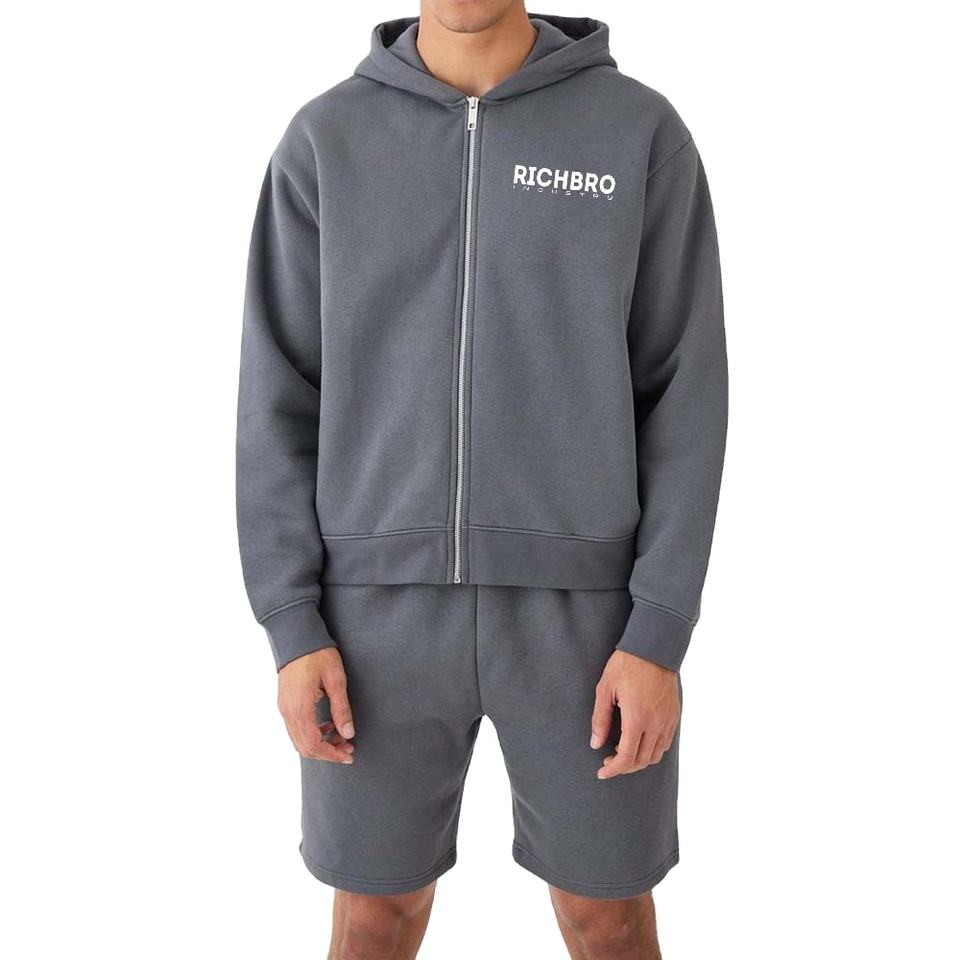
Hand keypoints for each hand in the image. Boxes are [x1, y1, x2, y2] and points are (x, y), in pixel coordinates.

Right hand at [278, 647, 354, 762]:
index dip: (332, 755)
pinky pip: (296, 728)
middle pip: (304, 747)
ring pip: (299, 740)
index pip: (313, 744)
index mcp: (300, 708)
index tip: (348, 755)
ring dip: (320, 744)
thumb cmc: (317, 654)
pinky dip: (312, 734)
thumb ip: (341, 709)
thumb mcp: (336, 679)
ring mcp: (284, 708)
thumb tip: (348, 734)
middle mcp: (288, 712)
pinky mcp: (285, 703)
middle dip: (327, 753)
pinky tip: (328, 726)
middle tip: (348, 749)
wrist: (297, 637)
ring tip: (342, 738)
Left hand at [591, 650, 678, 778]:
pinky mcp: (674, 715)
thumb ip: (600, 719)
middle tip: (608, 762)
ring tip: (622, 751)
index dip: (614, 770)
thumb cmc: (626, 665)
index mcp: (636, 717)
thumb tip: (596, 744)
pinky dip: (651, 750)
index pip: (627, 757)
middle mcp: (655, 723)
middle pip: (642, 760)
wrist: (653, 647)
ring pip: (656, 755)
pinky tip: (638, 740)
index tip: (602, 773)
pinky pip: (665, 743)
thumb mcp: (605, 689)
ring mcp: (668, 720)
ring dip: (638, 760)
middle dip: (624, 767)